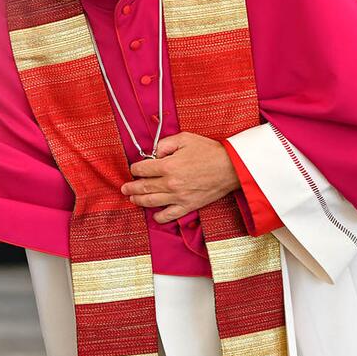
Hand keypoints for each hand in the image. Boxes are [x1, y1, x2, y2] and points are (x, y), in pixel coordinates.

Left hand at [119, 132, 239, 223]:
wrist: (232, 168)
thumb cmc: (209, 151)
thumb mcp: (185, 138)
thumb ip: (165, 144)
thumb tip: (154, 153)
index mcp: (168, 166)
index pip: (142, 169)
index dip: (135, 168)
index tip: (134, 169)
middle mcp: (170, 183)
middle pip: (143, 187)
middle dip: (130, 187)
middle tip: (124, 188)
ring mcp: (178, 197)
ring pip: (151, 201)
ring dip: (138, 200)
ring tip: (132, 198)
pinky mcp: (188, 206)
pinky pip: (169, 215)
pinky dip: (159, 217)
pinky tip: (154, 215)